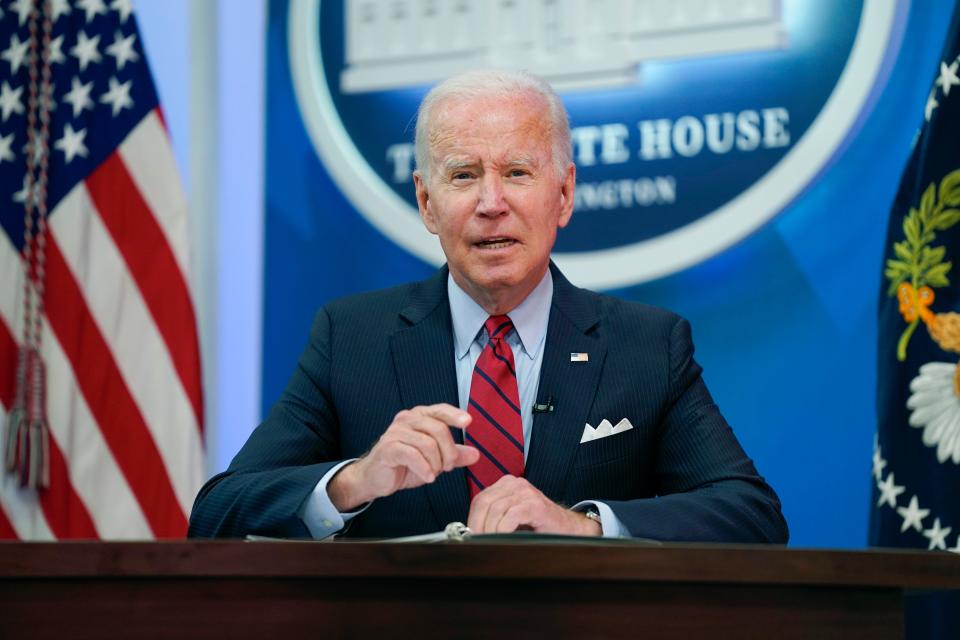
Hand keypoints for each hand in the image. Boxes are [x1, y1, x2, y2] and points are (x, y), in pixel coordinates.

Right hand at [328, 404, 478, 510]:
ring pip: (428, 443)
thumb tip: (476, 454)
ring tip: (435, 473)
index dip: (455, 414)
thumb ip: (454, 455)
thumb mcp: (434, 460)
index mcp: (419, 417)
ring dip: (436, 462)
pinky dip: (424, 468)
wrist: (375, 478)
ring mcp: (396, 432)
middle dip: (448, 452)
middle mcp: (407, 419)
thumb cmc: (404, 465)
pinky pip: (413, 455)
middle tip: (448, 467)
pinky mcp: (388, 448)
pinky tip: (428, 477)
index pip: (440, 410)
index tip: (468, 422)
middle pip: (439, 429)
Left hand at [467, 476, 601, 535]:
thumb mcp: (510, 519)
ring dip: (490, 530)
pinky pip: (510, 516)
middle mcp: (515, 484)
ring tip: (491, 543)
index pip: (480, 499)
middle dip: (478, 526)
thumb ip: (493, 518)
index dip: (472, 520)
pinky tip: (505, 539)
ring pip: (495, 510)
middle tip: (478, 543)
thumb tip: (471, 533)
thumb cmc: (538, 527)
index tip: (471, 536)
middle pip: (484, 503)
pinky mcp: (534, 504)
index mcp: (506, 485)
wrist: (569, 529)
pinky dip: (503, 530)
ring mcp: (525, 492)